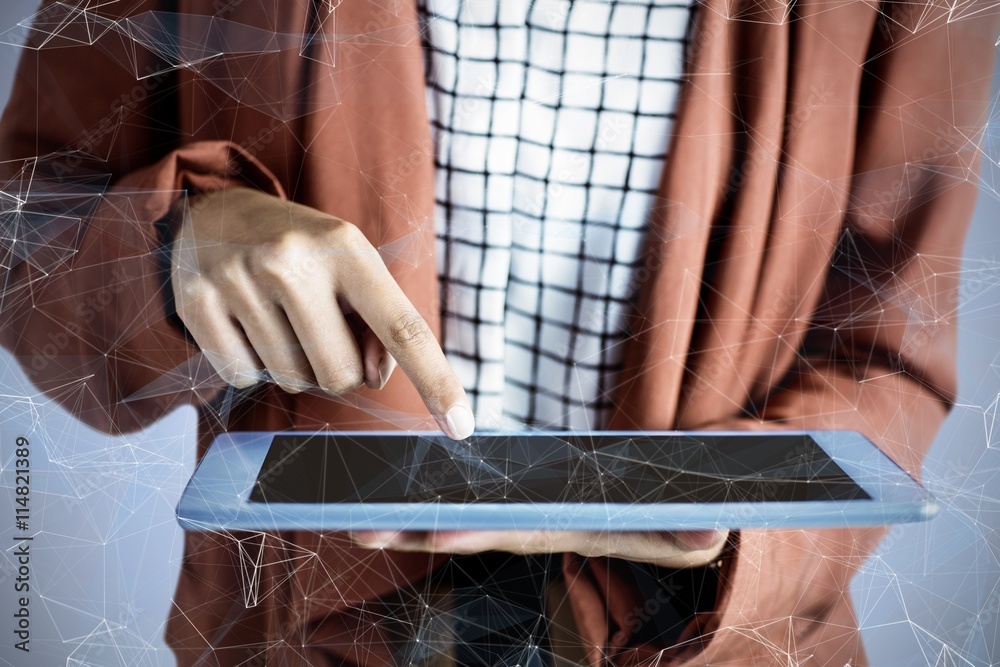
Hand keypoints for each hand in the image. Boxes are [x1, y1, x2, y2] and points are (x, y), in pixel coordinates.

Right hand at [170, 187, 474, 438]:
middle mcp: (292, 260)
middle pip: (341, 376)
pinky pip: (243, 377)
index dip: (437, 380)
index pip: (402, 328)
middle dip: (338, 368)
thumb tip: (372, 378)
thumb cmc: (304, 253)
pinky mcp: (196, 302)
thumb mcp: (352, 269)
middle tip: (316, 325)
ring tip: (278, 314)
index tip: (462, 425)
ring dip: (293, 363)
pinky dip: (251, 363)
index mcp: (346, 247)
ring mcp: (239, 279)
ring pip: (292, 380)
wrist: (215, 211)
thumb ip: (379, 326)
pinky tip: (245, 321)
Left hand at [349, 528, 729, 567]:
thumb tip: (705, 532)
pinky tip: (393, 491)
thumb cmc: (691, 510)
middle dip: (420, 529)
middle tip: (361, 527)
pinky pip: (478, 498)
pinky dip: (435, 496)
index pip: (524, 533)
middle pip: (477, 528)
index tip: (434, 530)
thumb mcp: (698, 520)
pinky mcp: (531, 496)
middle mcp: (548, 528)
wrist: (688, 509)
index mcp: (580, 531)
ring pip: (468, 516)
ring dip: (413, 517)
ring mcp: (536, 513)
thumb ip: (696, 526)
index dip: (481, 531)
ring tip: (355, 514)